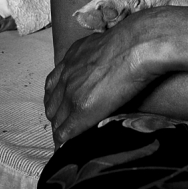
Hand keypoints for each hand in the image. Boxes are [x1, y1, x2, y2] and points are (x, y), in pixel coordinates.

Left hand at [44, 13, 160, 145]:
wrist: (136, 45)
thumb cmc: (132, 39)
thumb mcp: (107, 43)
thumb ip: (98, 55)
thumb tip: (107, 62)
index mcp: (73, 56)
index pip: (55, 84)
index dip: (60, 99)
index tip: (66, 108)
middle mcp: (67, 74)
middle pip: (51, 103)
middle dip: (57, 115)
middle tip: (67, 125)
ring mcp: (72, 92)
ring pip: (56, 119)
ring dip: (61, 128)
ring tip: (70, 138)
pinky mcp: (81, 109)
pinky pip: (64, 132)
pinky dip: (64, 142)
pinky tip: (67, 149)